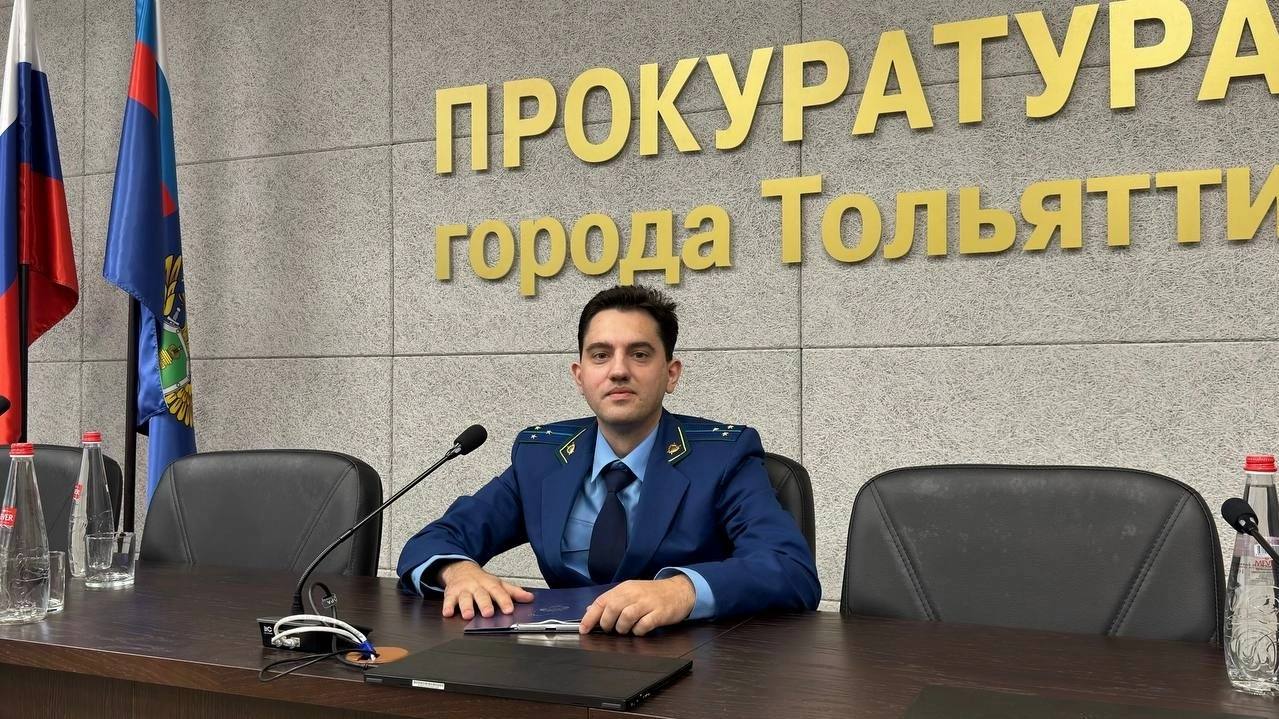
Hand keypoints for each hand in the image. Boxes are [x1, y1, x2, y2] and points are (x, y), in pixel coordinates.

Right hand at [438, 560, 533, 619]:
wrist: (460, 569)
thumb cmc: (481, 580)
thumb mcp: (498, 583)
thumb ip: (513, 592)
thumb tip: (529, 598)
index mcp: (490, 584)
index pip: (499, 592)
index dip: (504, 601)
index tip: (509, 609)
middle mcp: (476, 586)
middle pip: (481, 595)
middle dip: (485, 604)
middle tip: (488, 613)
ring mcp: (463, 590)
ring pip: (464, 598)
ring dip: (466, 606)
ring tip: (468, 615)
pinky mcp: (450, 594)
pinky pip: (448, 600)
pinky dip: (447, 606)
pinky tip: (447, 613)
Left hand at [578, 576, 695, 635]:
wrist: (679, 590)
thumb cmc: (652, 594)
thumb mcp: (630, 592)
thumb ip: (611, 601)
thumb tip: (589, 610)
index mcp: (624, 588)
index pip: (602, 601)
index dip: (590, 617)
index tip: (583, 629)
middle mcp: (634, 593)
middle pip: (613, 608)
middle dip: (607, 623)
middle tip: (610, 629)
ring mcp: (648, 603)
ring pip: (626, 617)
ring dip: (622, 628)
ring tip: (626, 629)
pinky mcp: (660, 613)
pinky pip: (644, 625)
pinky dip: (638, 631)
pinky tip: (639, 630)